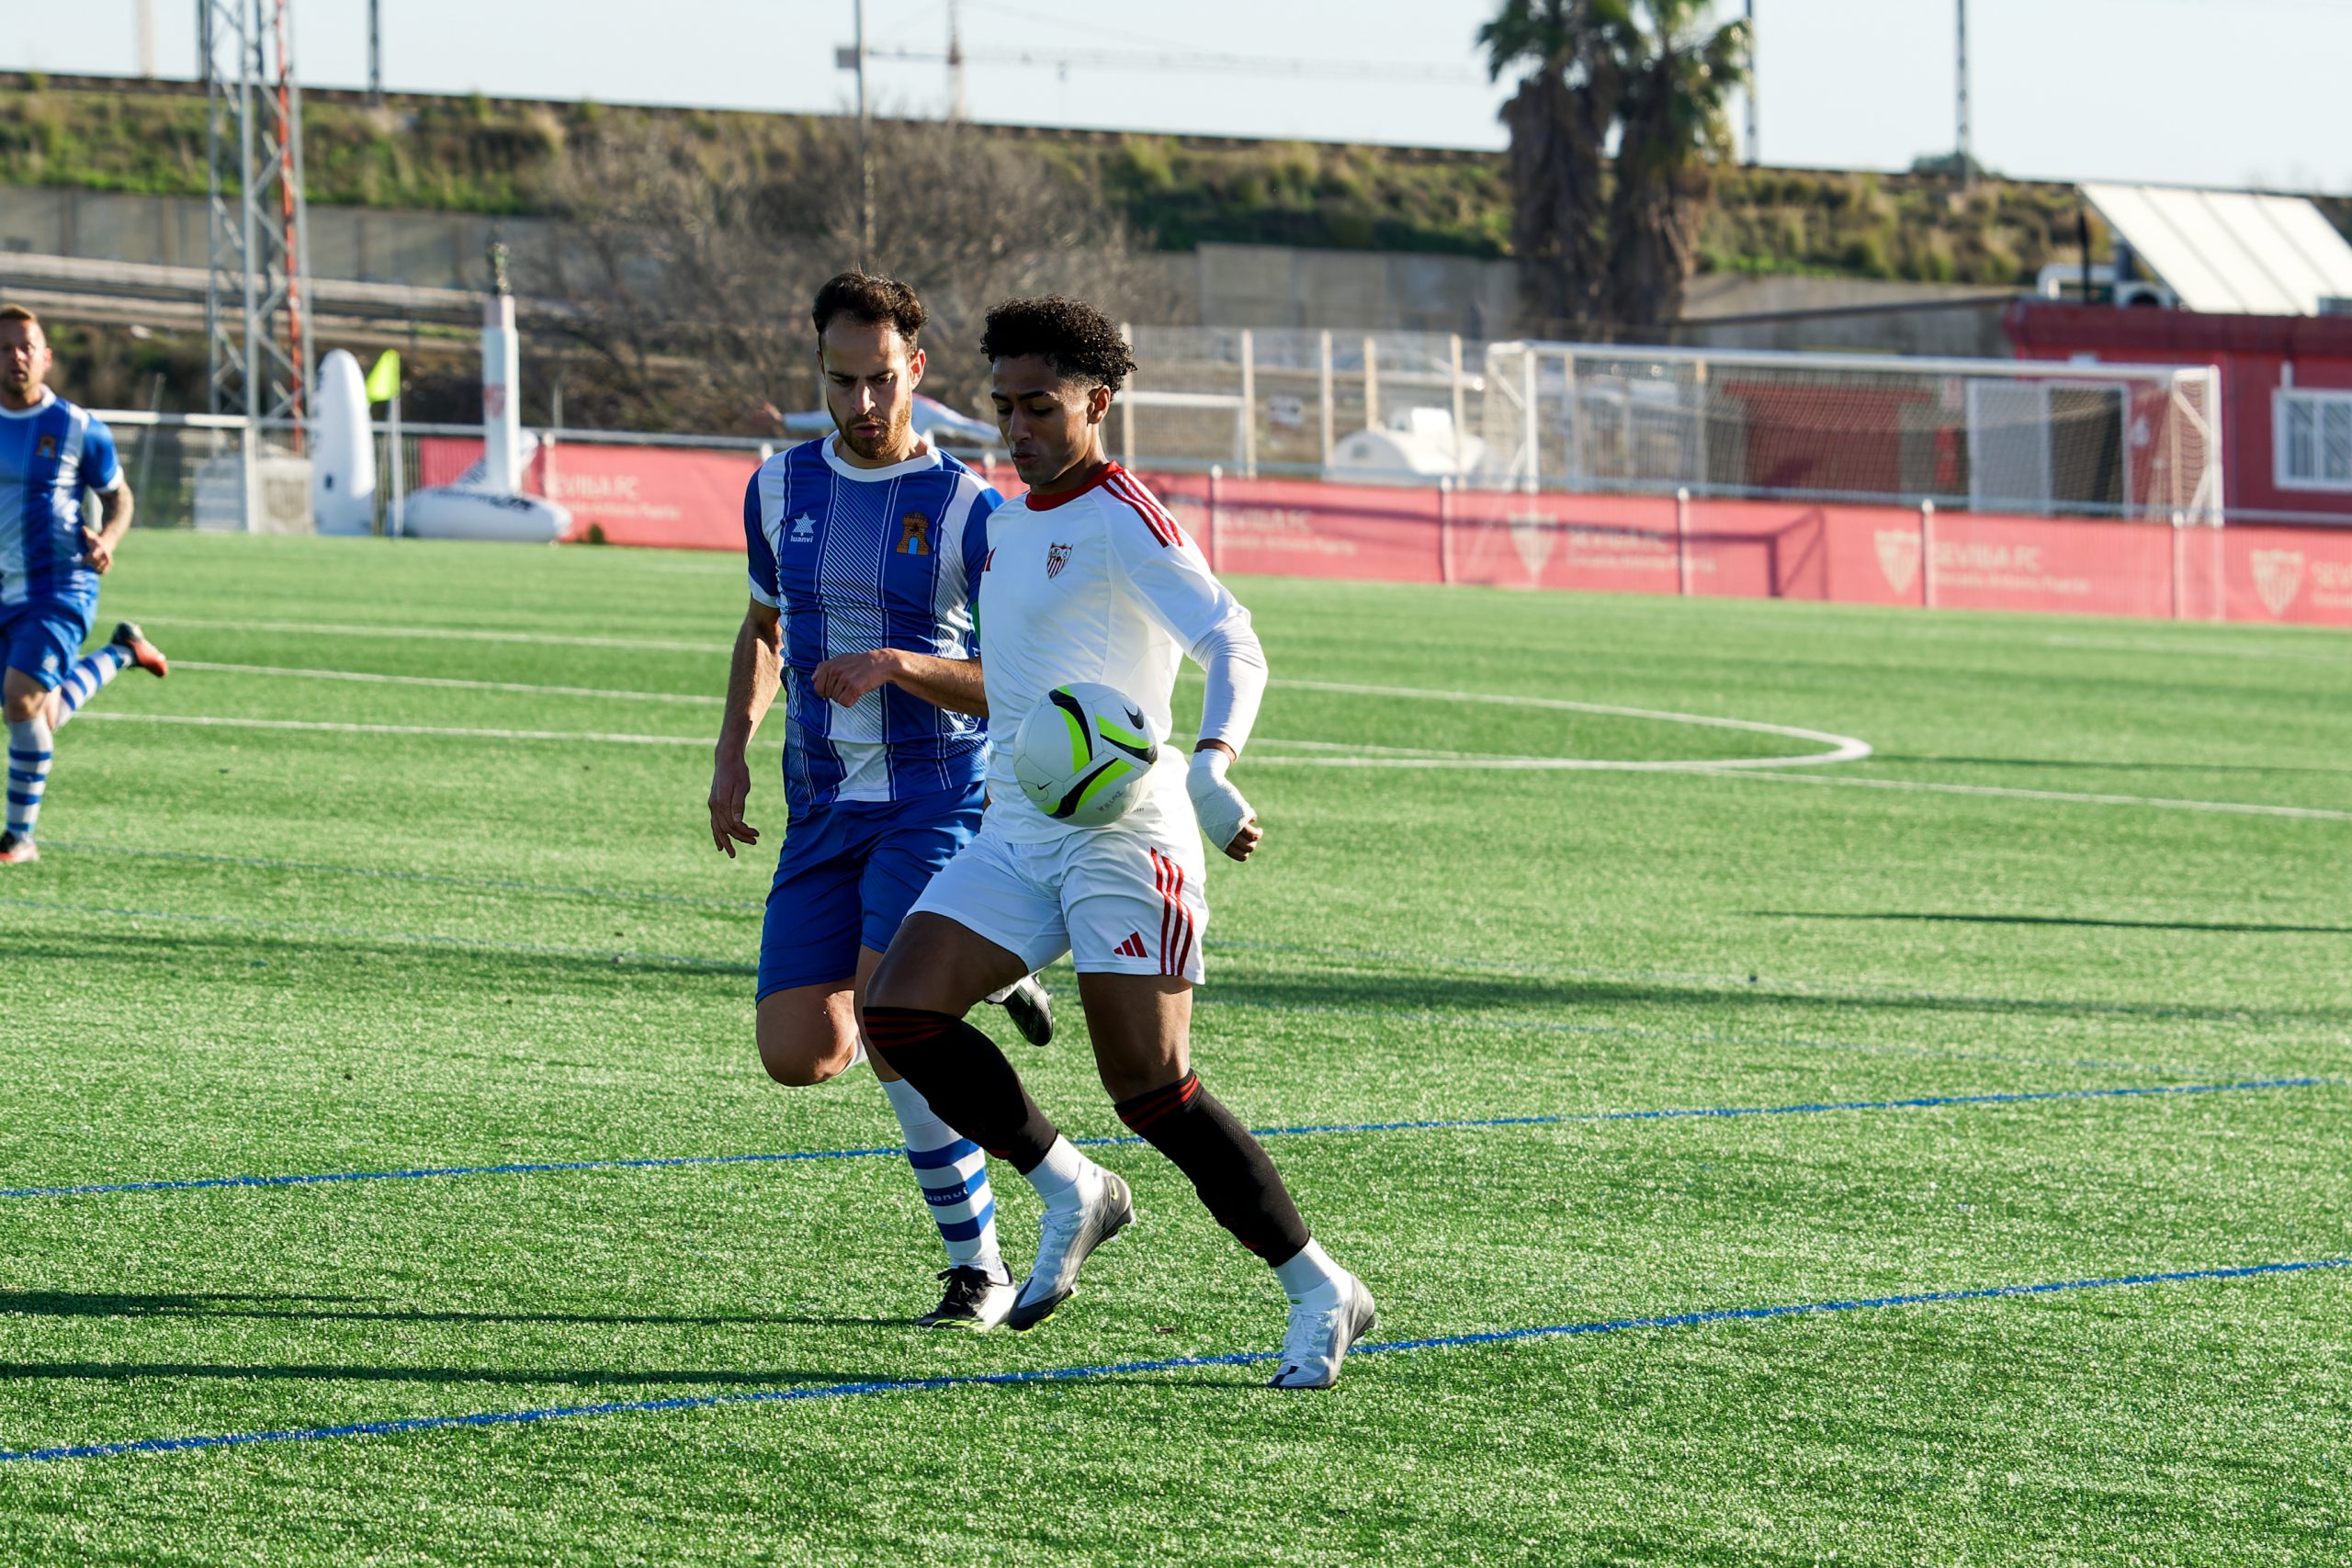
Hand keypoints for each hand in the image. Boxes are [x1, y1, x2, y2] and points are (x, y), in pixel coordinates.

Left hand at [81, 528, 113, 573]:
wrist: (106, 542)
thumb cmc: (95, 539)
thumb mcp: (91, 535)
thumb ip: (86, 532)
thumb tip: (82, 528)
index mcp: (99, 548)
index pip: (93, 556)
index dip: (86, 560)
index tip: (81, 562)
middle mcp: (105, 554)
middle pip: (95, 563)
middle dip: (90, 564)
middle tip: (86, 563)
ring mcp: (108, 559)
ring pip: (100, 567)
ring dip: (94, 568)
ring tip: (90, 567)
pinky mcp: (110, 563)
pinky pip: (106, 570)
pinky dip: (101, 572)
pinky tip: (96, 572)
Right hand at [708, 750, 756, 857]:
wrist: (726, 758)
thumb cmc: (738, 771)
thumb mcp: (742, 786)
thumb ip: (739, 804)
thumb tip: (738, 822)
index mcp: (721, 803)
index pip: (733, 825)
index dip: (744, 832)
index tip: (757, 834)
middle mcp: (714, 806)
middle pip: (725, 829)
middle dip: (738, 838)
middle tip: (753, 843)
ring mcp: (712, 805)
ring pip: (717, 828)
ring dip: (725, 841)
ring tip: (731, 853)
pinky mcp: (714, 803)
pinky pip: (714, 823)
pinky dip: (716, 834)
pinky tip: (720, 843)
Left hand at [811, 649, 902, 707]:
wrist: (880, 663)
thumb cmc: (860, 663)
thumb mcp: (840, 660)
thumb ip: (825, 668)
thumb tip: (813, 679)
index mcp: (828, 665)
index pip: (817, 686)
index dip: (825, 691)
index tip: (836, 687)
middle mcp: (834, 671)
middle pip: (827, 695)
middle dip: (837, 694)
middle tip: (848, 686)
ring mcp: (844, 678)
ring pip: (836, 699)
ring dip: (846, 696)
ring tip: (855, 686)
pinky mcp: (854, 686)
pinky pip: (845, 703)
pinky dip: (851, 701)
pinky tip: (858, 693)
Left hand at [1187, 744, 1259, 861]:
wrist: (1205, 790)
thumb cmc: (1207, 808)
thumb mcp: (1213, 825)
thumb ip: (1224, 834)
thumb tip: (1240, 841)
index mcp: (1220, 840)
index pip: (1239, 855)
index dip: (1246, 852)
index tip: (1246, 845)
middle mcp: (1228, 834)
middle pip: (1249, 847)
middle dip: (1253, 843)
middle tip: (1252, 836)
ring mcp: (1236, 823)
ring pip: (1254, 836)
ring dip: (1258, 833)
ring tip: (1258, 830)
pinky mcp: (1241, 812)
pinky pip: (1253, 818)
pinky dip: (1253, 816)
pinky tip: (1247, 812)